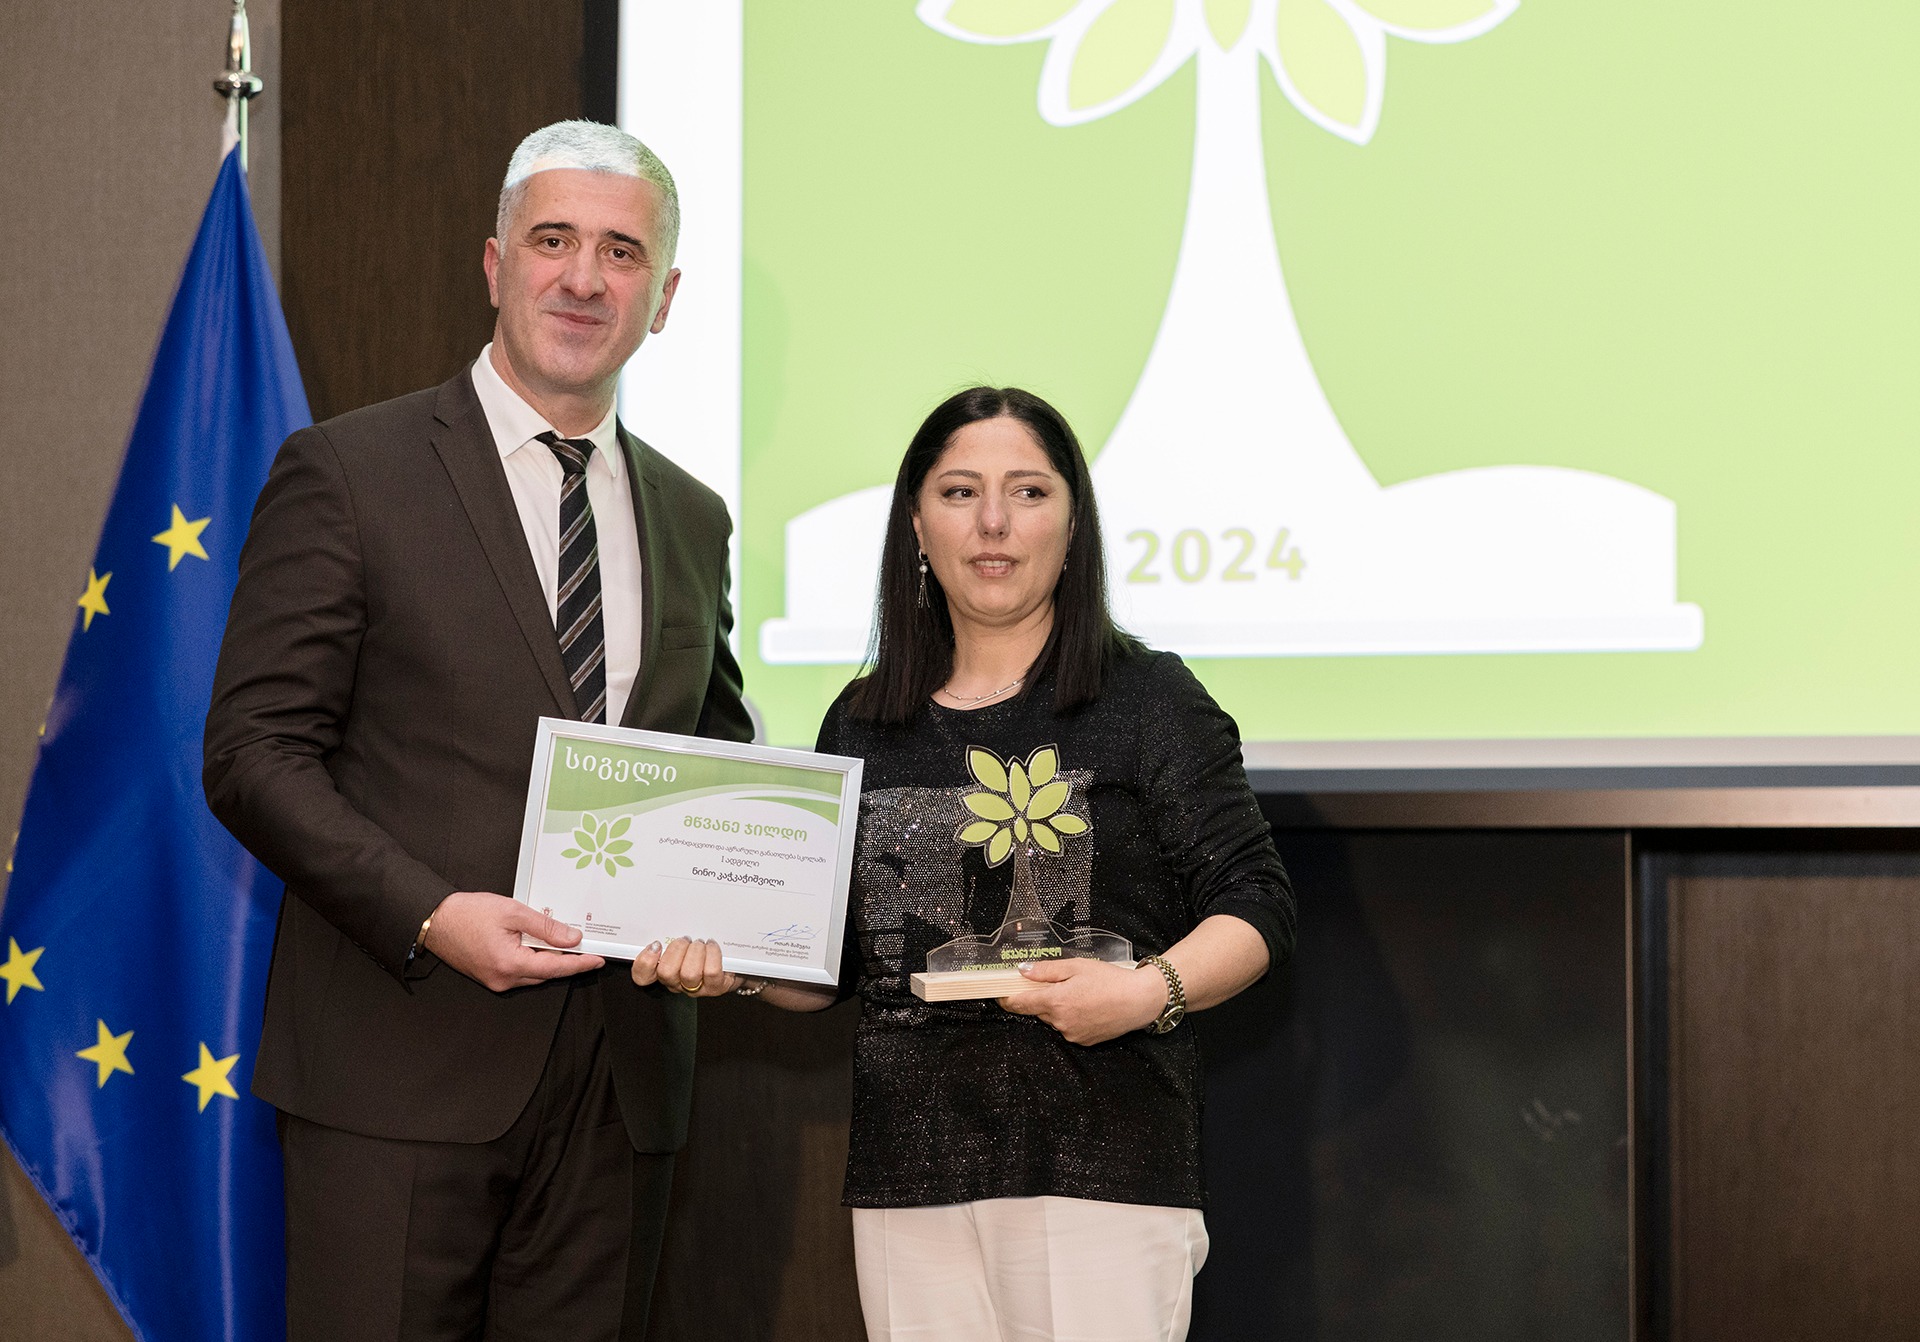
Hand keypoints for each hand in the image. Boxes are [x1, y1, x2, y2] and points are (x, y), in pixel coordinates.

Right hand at [422, 891, 605, 991]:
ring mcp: (496, 980)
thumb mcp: (513, 912)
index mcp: (509, 964)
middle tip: (584, 944)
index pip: (555, 967)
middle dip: (566, 959)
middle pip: (546, 973)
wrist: (435, 920)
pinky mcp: (491, 977)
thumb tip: (572, 939)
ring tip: (559, 940)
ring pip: (534, 973)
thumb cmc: (467, 913)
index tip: (597, 960)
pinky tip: (536, 944)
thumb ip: (545, 927)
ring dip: (548, 959)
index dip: (579, 964)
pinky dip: (532, 959)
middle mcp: (503, 979)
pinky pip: (520, 972)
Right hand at [631, 937, 740, 997]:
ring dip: (696, 951)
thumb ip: (671, 936)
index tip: (656, 945)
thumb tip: (667, 919)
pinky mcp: (715, 987)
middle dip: (677, 950)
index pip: (643, 976)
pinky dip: (712, 954)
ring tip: (701, 943)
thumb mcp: (685, 942)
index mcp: (664, 971)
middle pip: (666, 973)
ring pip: (688, 974)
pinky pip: (710, 972)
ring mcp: (696, 988)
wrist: (735, 963)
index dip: (645, 962)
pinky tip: (713, 946)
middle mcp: (677, 983)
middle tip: (687, 940)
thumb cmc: (705, 950)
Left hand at [997, 957, 1168, 1045]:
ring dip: (1057, 1009)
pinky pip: (1068, 1028)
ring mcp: (1072, 1034)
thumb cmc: (1110, 980)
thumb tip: (1022, 971)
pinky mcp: (1084, 1041)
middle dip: (1040, 999)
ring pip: (1053, 1020)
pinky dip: (1071, 1018)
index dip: (1007, 999)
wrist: (1139, 1001)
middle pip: (1038, 1011)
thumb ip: (1047, 971)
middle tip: (1056, 985)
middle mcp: (1060, 1022)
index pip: (1020, 1004)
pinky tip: (1087, 1007)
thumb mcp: (1077, 966)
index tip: (999, 995)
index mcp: (1056, 1001)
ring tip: (1079, 994)